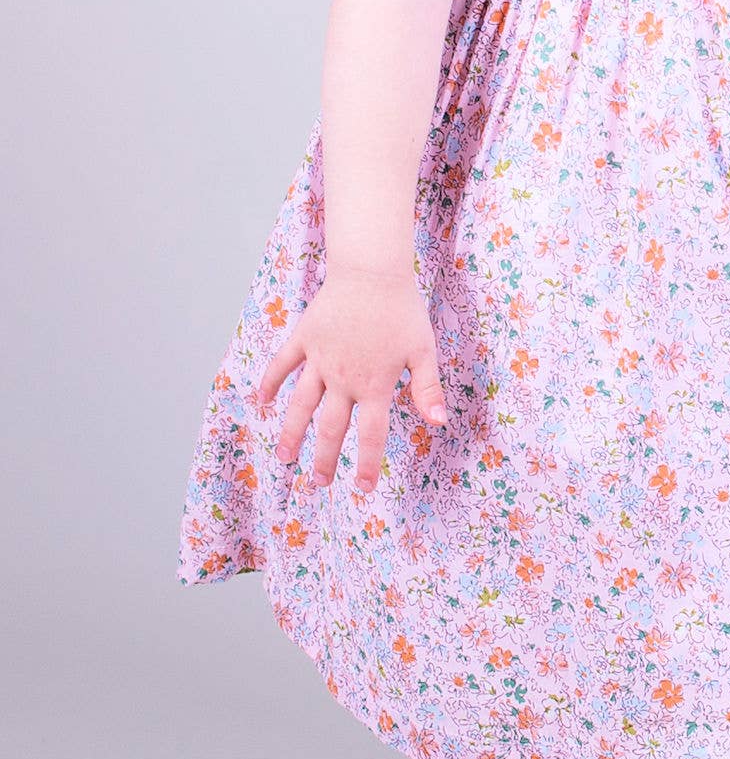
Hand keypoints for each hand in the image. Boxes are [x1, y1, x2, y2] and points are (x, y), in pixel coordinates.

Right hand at [249, 264, 447, 491]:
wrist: (372, 270)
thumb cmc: (403, 310)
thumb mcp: (423, 350)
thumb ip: (428, 389)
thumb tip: (439, 423)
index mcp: (375, 385)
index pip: (370, 434)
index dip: (365, 463)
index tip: (361, 488)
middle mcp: (343, 378)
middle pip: (330, 428)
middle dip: (324, 459)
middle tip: (318, 484)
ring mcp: (319, 359)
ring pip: (301, 405)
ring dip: (292, 433)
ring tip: (285, 458)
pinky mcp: (304, 338)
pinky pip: (282, 365)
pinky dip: (270, 383)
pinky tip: (261, 402)